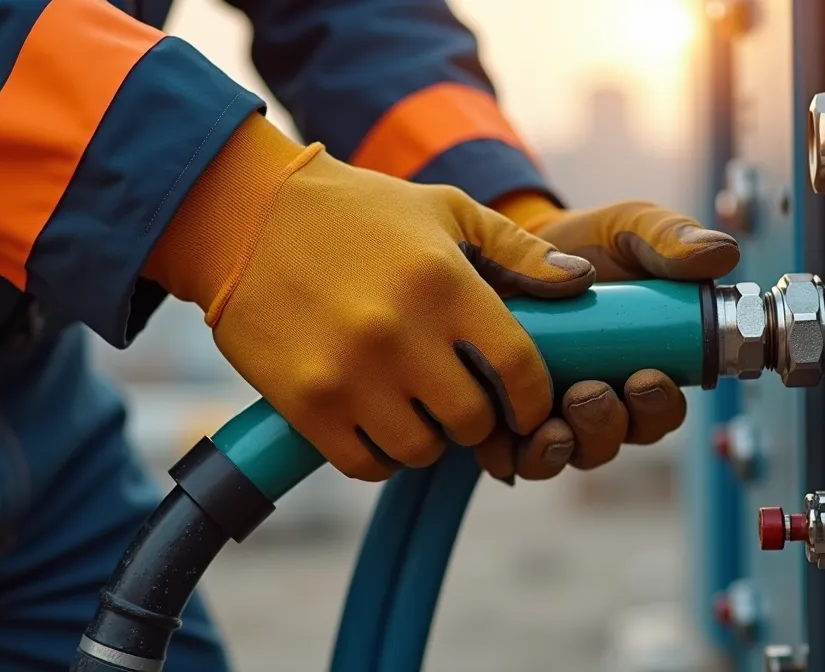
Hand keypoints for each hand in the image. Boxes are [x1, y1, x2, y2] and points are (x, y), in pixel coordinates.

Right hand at [144, 115, 594, 480]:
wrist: (243, 216)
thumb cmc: (355, 212)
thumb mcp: (444, 210)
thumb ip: (517, 250)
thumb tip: (581, 282)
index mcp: (443, 283)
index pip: (518, 368)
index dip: (534, 398)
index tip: (527, 404)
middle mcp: (399, 332)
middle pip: (472, 421)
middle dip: (477, 419)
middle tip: (462, 400)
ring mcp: (348, 372)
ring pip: (420, 451)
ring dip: (427, 439)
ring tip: (415, 408)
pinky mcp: (303, 402)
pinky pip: (364, 464)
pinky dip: (378, 455)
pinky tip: (376, 423)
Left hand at [473, 193, 738, 481]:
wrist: (512, 240)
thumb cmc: (584, 243)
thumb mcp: (629, 228)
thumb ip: (671, 238)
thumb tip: (721, 254)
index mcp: (643, 367)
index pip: (661, 410)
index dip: (659, 407)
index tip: (647, 379)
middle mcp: (602, 399)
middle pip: (616, 439)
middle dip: (609, 424)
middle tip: (593, 391)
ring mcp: (552, 413)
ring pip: (569, 454)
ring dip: (566, 444)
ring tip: (556, 411)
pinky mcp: (507, 419)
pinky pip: (514, 457)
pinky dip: (516, 452)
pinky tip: (511, 429)